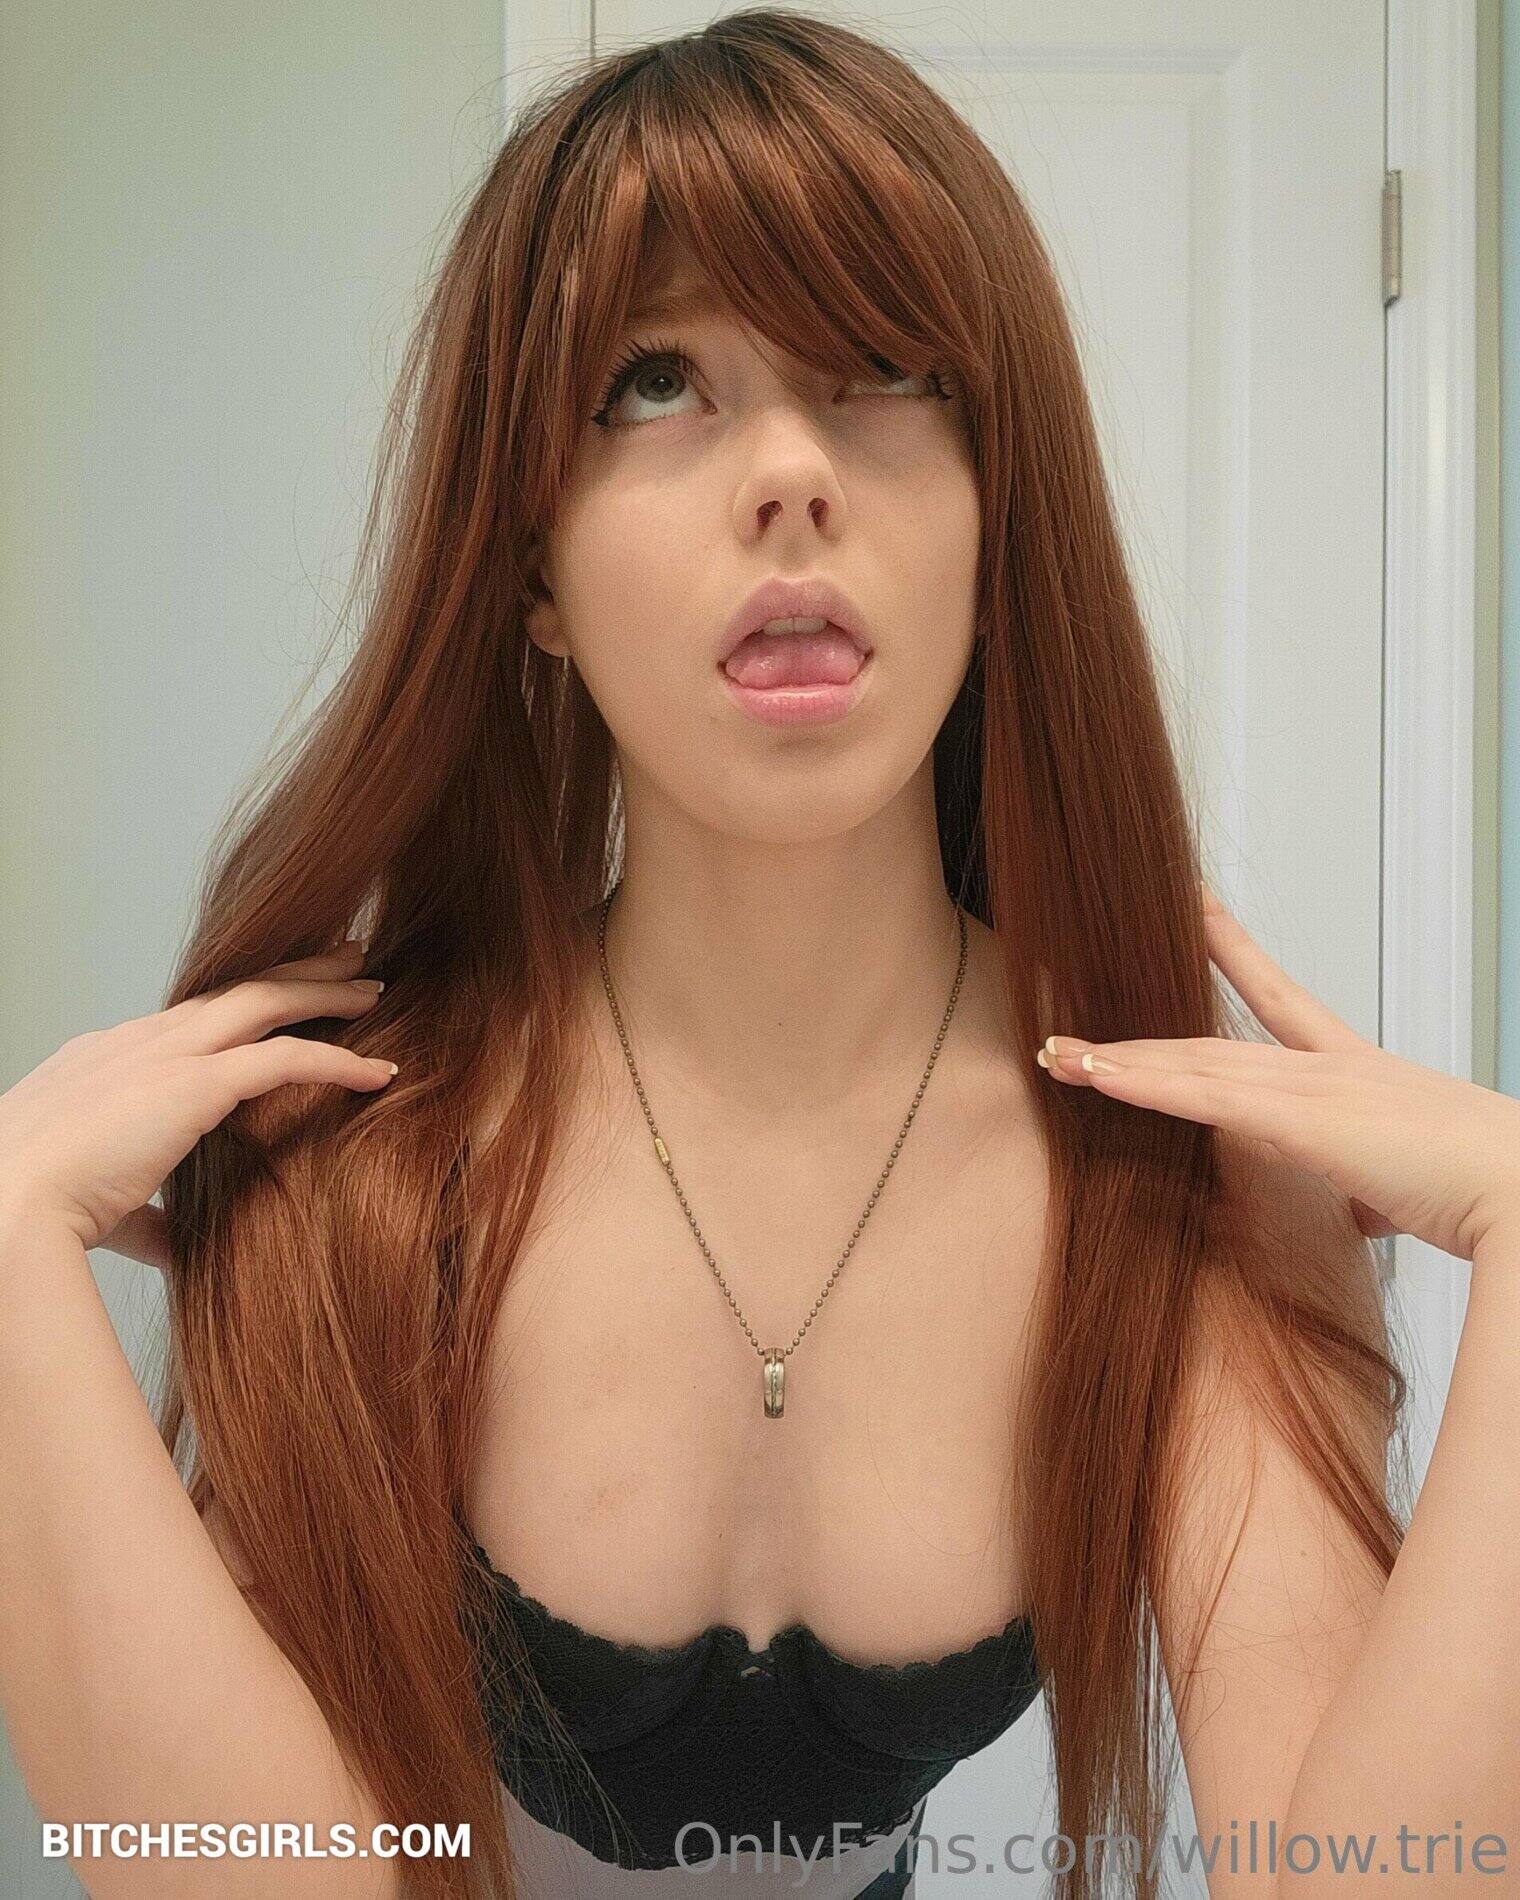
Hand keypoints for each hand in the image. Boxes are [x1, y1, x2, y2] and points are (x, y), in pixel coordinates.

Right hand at [0, 942, 394, 1260]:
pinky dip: (339, 1061)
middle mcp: (139, 1043)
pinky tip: (380, 1072)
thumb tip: (175, 1247)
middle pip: (235, 988)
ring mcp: (166, 1056)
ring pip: (265, 1001)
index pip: (191, 1017)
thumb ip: (144, 1217)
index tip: (280, 997)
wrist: (2, 1211)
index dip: (242, 1005)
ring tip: (373, 987)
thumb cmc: (29, 1211)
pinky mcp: (194, 1085)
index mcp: (108, 1059)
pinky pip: (286, 1058)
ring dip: (324, 992)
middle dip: (295, 970)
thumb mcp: (97, 1204)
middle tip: (347, 959)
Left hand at [1037, 885, 1519, 1267]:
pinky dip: (1143, 1083)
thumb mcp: (1415, 1185)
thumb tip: (1364, 1208)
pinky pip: (1202, 1095)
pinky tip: (1095, 1074)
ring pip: (1194, 1064)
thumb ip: (1374, 1189)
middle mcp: (1331, 1065)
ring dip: (1120, 1061)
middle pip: (1212, 1041)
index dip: (1231, 951)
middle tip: (1076, 1027)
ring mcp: (1315, 1086)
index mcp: (1359, 1072)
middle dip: (1140, 1038)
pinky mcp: (1304, 1120)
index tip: (1196, 907)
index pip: (1281, 999)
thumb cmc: (1494, 1194)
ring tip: (1059, 1053)